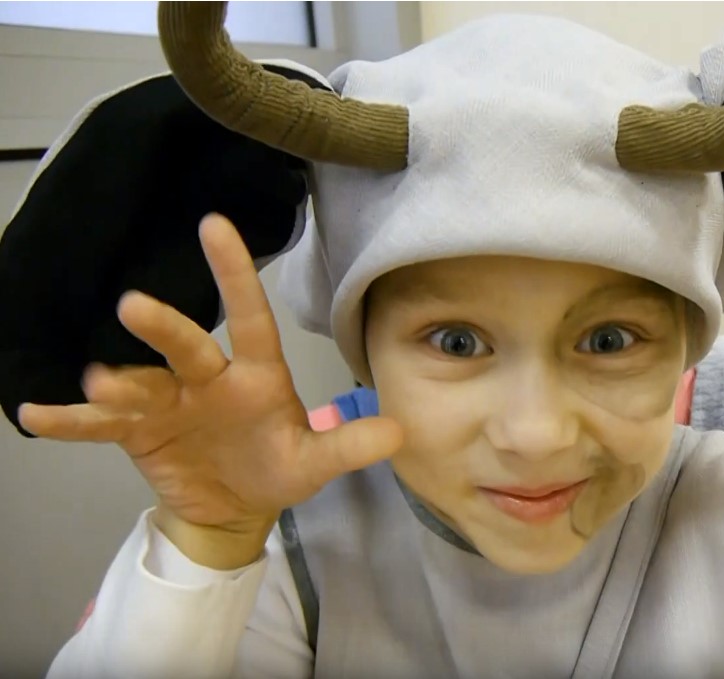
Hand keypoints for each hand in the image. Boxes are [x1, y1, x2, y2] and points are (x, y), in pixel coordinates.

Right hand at [19, 215, 402, 567]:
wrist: (235, 508)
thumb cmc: (277, 468)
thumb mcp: (316, 462)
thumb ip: (350, 446)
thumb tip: (400, 432)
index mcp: (255, 374)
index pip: (250, 318)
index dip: (236, 274)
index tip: (215, 224)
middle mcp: (208, 377)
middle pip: (187, 346)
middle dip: (165, 328)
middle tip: (135, 307)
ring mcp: (168, 402)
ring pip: (140, 383)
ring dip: (117, 382)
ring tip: (101, 380)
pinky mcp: (137, 432)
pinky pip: (100, 425)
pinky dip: (70, 421)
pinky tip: (35, 414)